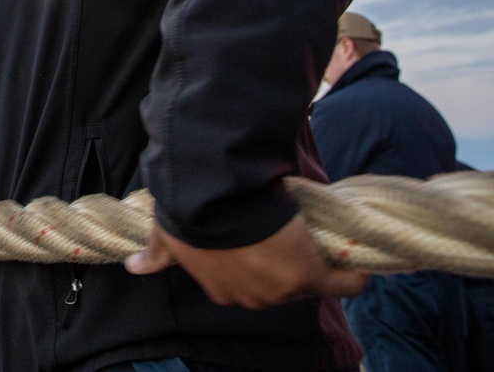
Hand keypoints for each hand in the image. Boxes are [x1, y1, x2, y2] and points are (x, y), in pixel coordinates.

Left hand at [126, 214, 367, 308]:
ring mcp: (280, 290)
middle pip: (279, 283)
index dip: (257, 257)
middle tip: (286, 226)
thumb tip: (133, 267)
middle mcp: (250, 297)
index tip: (263, 236)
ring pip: (309, 280)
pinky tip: (360, 265)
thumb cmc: (189, 212)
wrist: (212, 198)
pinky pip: (344, 282)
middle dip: (285, 259)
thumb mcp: (167, 235)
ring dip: (314, 258)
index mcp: (220, 287)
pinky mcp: (308, 275)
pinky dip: (353, 275)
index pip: (248, 280)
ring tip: (313, 229)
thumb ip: (156, 253)